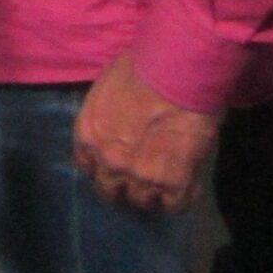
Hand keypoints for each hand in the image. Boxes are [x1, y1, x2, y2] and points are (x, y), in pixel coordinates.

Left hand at [71, 52, 219, 213]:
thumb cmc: (141, 67)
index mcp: (88, 135)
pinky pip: (173, 205)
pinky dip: (179, 198)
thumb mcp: (108, 87)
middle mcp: (108, 161)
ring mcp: (139, 176)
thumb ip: (106, 115)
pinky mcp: (171, 183)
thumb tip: (116, 122)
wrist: (176, 72)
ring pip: (141, 201)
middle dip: (122, 186)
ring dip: (151, 194)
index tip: (112, 166)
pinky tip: (186, 186)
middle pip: (110, 190)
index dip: (101, 167)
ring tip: (163, 183)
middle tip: (138, 178)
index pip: (86, 166)